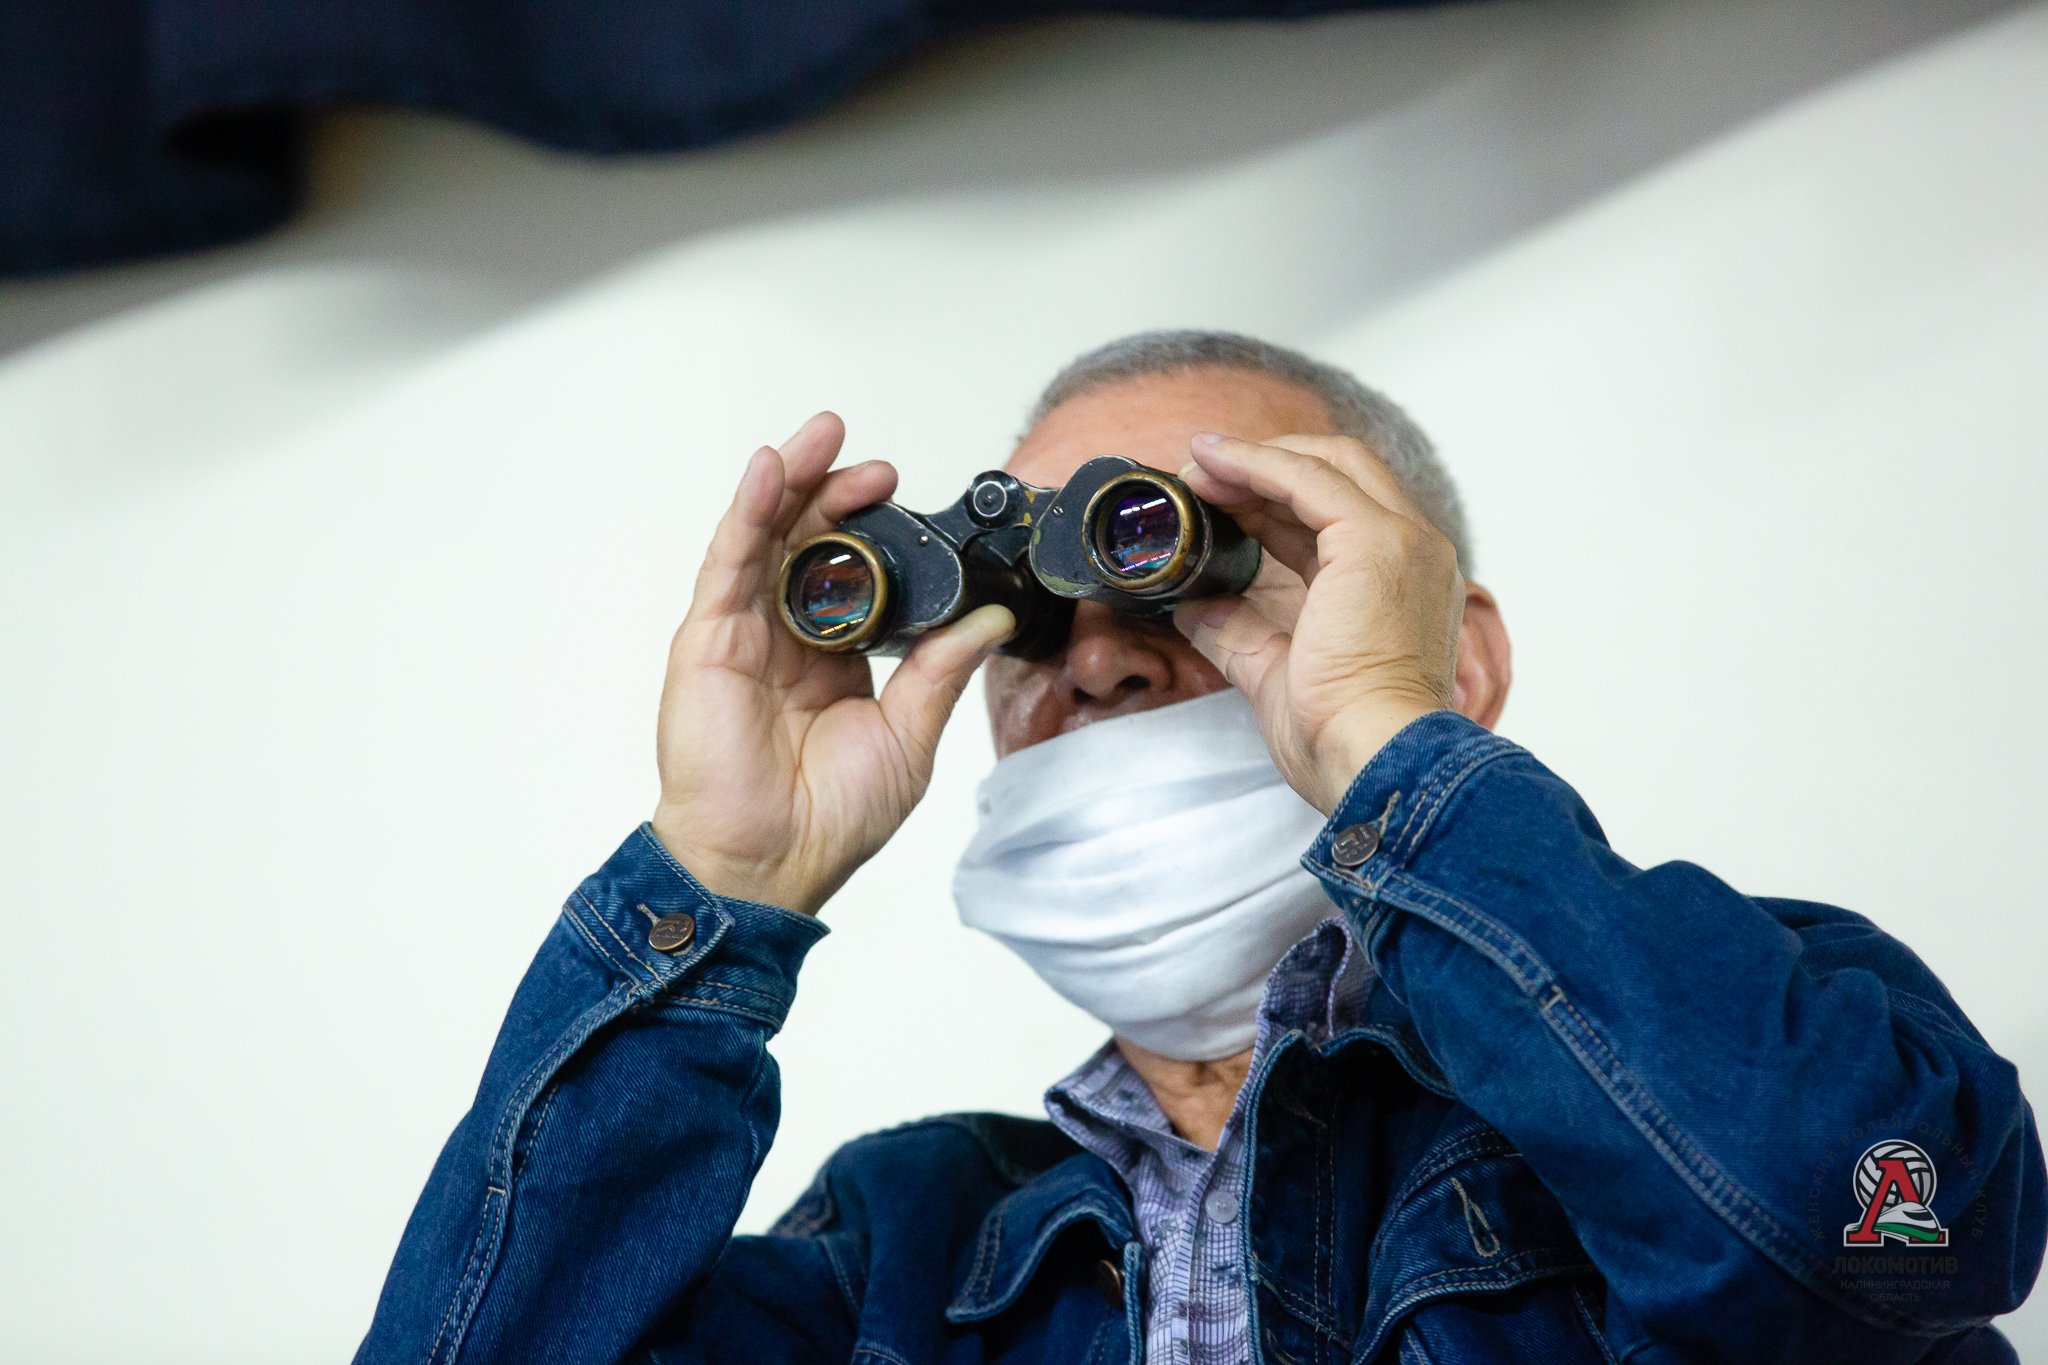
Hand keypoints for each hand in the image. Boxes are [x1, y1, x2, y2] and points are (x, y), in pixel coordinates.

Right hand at [651, 413, 1014, 914]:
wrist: (770, 863)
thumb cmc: (828, 817)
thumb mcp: (908, 735)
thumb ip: (941, 671)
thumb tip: (991, 620)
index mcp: (834, 657)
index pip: (852, 570)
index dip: (873, 527)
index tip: (904, 495)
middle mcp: (786, 636)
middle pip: (805, 540)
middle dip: (835, 490)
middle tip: (874, 463)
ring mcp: (744, 633)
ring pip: (765, 536)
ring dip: (791, 480)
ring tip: (820, 436)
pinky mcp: (708, 639)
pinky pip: (728, 562)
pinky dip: (746, 511)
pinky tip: (767, 471)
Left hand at [1171, 431, 1465, 814]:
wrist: (1377, 761)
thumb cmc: (1344, 740)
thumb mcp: (1279, 675)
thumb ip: (1241, 634)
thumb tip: (1195, 609)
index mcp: (1399, 588)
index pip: (1336, 519)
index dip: (1273, 502)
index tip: (1218, 501)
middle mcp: (1413, 555)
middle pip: (1339, 476)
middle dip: (1264, 469)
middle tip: (1199, 478)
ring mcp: (1401, 542)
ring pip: (1327, 465)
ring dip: (1254, 460)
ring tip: (1194, 466)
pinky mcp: (1375, 539)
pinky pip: (1307, 478)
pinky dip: (1256, 463)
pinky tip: (1212, 462)